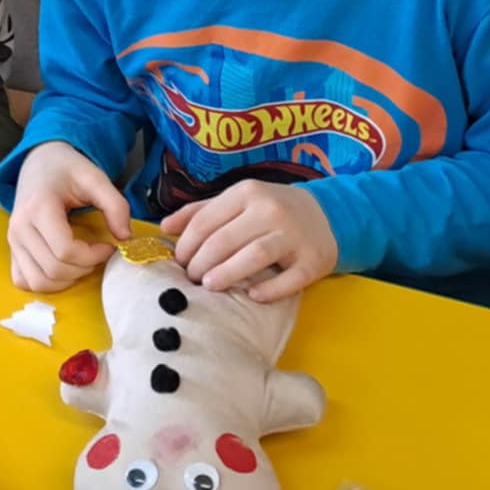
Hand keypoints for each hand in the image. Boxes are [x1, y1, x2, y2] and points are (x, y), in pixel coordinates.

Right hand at [8, 142, 129, 292]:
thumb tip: (125, 237)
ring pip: (38, 281)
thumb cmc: (66, 169)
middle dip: (84, 268)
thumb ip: (115, 205)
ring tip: (81, 262)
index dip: (93, 256)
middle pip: (54, 269)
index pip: (65, 250)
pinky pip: (24, 280)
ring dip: (66, 280)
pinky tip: (62, 269)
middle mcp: (20, 227)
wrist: (39, 162)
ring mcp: (13, 241)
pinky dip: (45, 283)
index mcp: (38, 207)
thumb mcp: (95, 177)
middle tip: (97, 254)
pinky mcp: (12, 250)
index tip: (108, 245)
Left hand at [162, 181, 337, 300]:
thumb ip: (200, 212)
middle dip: (201, 263)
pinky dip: (269, 290)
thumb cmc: (269, 210)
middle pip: (225, 240)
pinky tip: (253, 296)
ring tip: (210, 286)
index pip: (205, 221)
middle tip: (191, 279)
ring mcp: (294, 235)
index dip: (186, 245)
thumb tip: (164, 227)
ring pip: (254, 255)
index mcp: (247, 193)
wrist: (324, 214)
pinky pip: (289, 279)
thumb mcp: (236, 201)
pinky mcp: (314, 260)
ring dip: (227, 274)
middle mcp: (271, 210)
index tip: (178, 262)